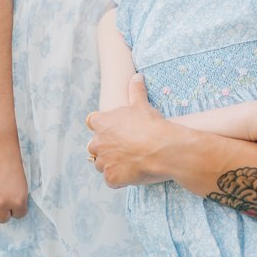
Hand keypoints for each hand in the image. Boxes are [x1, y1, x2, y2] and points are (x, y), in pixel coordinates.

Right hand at [0, 137, 28, 222]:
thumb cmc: (10, 160)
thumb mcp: (20, 182)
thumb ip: (14, 198)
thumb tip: (6, 212)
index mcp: (19, 199)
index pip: (18, 215)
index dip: (14, 207)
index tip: (11, 198)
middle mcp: (4, 202)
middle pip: (2, 219)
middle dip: (1, 210)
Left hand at [86, 73, 166, 187]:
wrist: (163, 149)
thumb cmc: (152, 125)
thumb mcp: (142, 105)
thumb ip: (136, 90)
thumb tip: (137, 76)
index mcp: (102, 123)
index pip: (92, 122)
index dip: (102, 126)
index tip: (114, 129)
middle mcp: (98, 142)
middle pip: (93, 146)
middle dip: (104, 147)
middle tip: (123, 148)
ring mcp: (103, 161)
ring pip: (100, 164)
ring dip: (110, 163)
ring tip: (128, 162)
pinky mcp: (111, 178)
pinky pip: (110, 180)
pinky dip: (119, 178)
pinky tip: (132, 173)